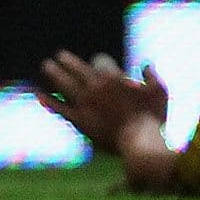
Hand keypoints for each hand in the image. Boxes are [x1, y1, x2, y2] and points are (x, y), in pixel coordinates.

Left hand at [38, 49, 170, 158]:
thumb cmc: (153, 118)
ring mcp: (85, 104)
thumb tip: (146, 64)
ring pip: (65, 83)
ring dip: (54, 73)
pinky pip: (60, 108)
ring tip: (46, 65)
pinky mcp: (80, 121)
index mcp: (113, 77)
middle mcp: (95, 87)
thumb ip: (152, 76)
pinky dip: (48, 100)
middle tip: (59, 55)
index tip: (99, 63)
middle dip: (67, 60)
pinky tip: (38, 93)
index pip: (100, 61)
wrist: (141, 144)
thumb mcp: (160, 92)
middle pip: (77, 68)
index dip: (101, 61)